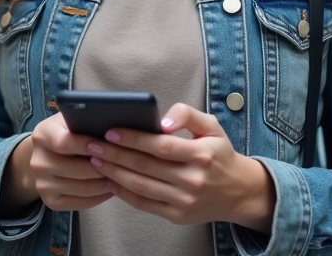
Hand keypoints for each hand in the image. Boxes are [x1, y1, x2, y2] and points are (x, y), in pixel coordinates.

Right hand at [0, 113, 112, 213]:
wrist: (44, 155)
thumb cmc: (65, 132)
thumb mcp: (69, 119)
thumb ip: (83, 120)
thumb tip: (112, 125)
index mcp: (42, 136)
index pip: (63, 143)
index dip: (85, 145)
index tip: (104, 144)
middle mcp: (38, 162)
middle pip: (76, 169)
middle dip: (103, 167)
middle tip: (122, 164)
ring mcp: (42, 184)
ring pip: (81, 188)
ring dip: (104, 184)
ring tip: (121, 176)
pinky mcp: (49, 201)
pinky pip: (79, 204)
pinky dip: (99, 198)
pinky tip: (110, 188)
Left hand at [87, 103, 275, 231]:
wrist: (238, 192)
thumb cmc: (219, 154)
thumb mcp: (211, 126)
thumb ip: (187, 114)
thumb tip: (163, 121)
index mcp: (201, 155)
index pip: (161, 146)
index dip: (133, 139)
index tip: (111, 131)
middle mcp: (193, 180)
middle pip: (145, 166)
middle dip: (115, 154)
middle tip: (92, 144)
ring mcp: (184, 201)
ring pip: (141, 186)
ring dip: (114, 173)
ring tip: (96, 161)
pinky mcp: (177, 216)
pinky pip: (144, 204)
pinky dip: (124, 193)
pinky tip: (110, 180)